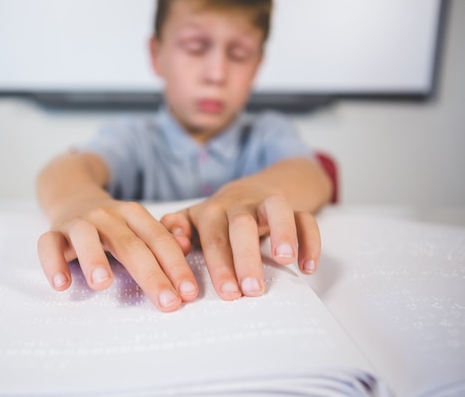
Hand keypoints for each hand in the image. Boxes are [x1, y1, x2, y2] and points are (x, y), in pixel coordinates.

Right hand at [37, 197, 199, 311]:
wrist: (73, 197)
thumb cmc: (113, 226)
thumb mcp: (138, 227)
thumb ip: (162, 239)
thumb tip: (187, 246)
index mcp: (133, 214)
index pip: (159, 240)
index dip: (176, 265)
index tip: (189, 293)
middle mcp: (107, 215)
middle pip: (130, 244)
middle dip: (151, 274)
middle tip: (167, 301)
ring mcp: (78, 222)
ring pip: (85, 236)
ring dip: (95, 259)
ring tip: (103, 284)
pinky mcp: (53, 232)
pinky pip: (48, 244)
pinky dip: (52, 262)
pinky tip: (60, 285)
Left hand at [160, 184, 320, 300]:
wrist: (250, 191)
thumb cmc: (217, 217)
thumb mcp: (193, 222)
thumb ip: (176, 230)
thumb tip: (174, 242)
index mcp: (212, 211)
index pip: (213, 237)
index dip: (219, 264)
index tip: (228, 293)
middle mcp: (239, 204)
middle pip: (242, 225)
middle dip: (246, 257)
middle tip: (252, 289)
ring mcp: (266, 203)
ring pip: (276, 208)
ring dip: (281, 232)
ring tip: (284, 261)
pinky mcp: (293, 208)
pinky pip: (305, 218)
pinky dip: (310, 240)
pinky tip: (308, 267)